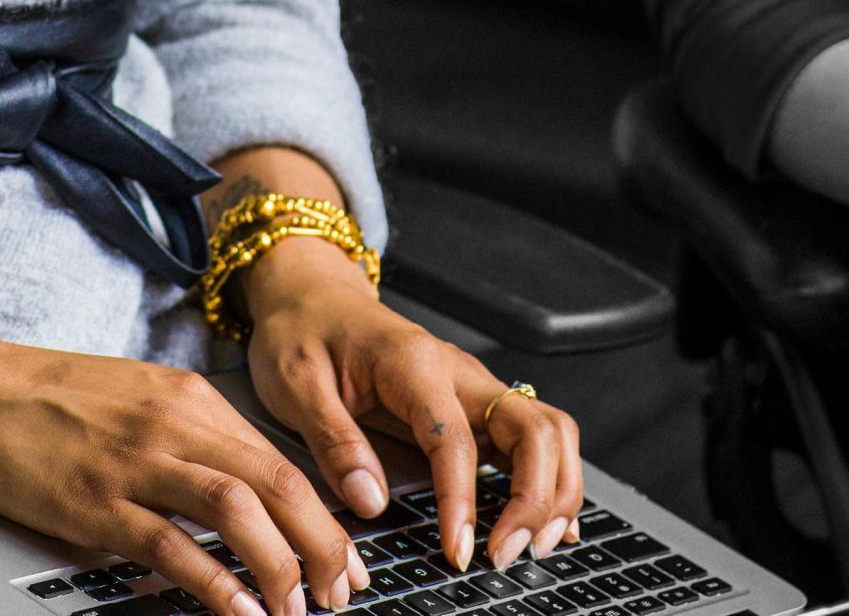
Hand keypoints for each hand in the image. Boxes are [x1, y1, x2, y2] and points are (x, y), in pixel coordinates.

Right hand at [0, 325, 366, 615]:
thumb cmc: (49, 398)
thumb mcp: (136, 397)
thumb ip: (192, 435)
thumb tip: (248, 486)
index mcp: (188, 398)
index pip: (279, 460)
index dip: (323, 516)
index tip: (344, 558)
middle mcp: (173, 423)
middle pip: (276, 484)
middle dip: (322, 545)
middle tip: (341, 593)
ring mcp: (135, 462)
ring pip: (238, 511)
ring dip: (282, 566)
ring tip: (300, 609)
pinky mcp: (97, 502)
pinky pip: (173, 545)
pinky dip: (217, 582)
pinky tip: (241, 611)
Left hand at [243, 236, 584, 574]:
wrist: (311, 294)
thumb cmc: (302, 333)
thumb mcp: (294, 383)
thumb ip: (333, 441)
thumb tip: (371, 501)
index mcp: (412, 362)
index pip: (455, 439)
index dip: (461, 501)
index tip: (456, 551)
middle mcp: (457, 371)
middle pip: (534, 428)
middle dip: (535, 498)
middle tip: (507, 554)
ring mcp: (472, 386)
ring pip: (548, 431)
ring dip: (554, 491)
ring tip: (537, 546)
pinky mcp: (474, 404)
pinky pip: (532, 438)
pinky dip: (550, 479)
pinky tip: (546, 521)